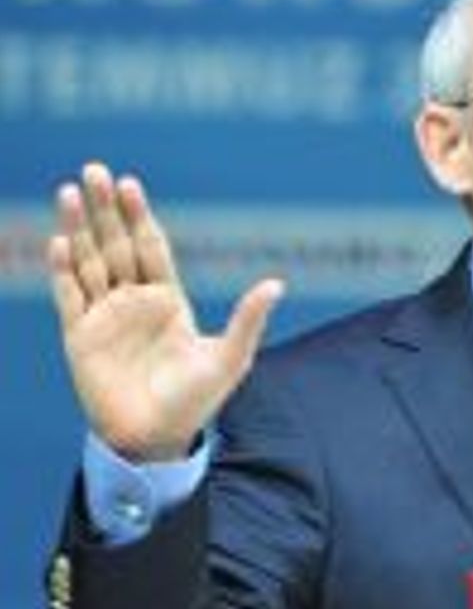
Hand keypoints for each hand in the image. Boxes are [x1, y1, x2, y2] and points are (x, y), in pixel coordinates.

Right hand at [47, 162, 283, 461]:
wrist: (158, 438)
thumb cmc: (197, 400)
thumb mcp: (230, 357)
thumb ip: (248, 319)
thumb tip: (276, 283)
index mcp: (168, 299)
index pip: (150, 246)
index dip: (139, 216)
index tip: (130, 183)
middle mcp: (133, 301)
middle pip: (116, 244)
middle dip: (106, 209)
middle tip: (95, 169)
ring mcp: (104, 317)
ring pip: (87, 262)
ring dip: (78, 228)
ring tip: (71, 191)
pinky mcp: (79, 338)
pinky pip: (68, 297)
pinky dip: (63, 270)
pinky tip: (60, 242)